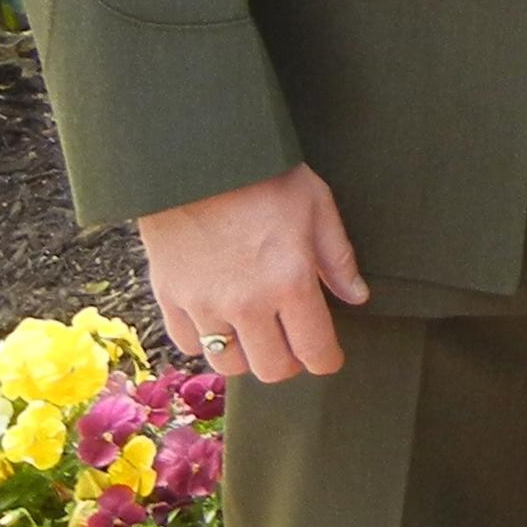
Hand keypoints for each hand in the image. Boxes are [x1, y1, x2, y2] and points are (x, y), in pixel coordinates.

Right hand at [137, 164, 368, 386]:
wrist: (194, 157)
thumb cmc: (262, 175)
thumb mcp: (317, 205)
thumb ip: (337, 258)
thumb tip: (357, 297)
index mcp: (290, 281)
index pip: (315, 351)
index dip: (327, 360)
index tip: (328, 356)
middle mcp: (247, 303)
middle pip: (272, 369)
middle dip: (290, 361)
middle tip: (293, 341)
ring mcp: (203, 304)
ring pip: (229, 365)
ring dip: (247, 355)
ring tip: (256, 331)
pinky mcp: (170, 298)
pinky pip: (189, 344)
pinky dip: (206, 340)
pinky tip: (219, 318)